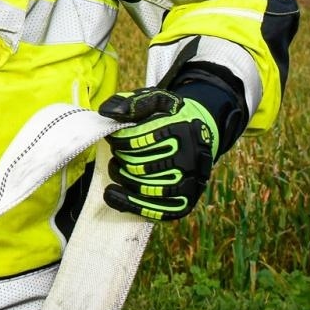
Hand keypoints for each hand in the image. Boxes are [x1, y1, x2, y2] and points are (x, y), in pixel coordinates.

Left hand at [98, 87, 219, 221]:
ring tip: (116, 167)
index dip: (118, 140)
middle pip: (138, 164)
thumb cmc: (173, 117)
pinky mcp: (186, 202)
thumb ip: (132, 103)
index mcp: (180, 131)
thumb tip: (106, 113)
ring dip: (122, 177)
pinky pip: (155, 209)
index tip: (113, 137)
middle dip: (120, 158)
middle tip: (117, 152)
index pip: (136, 140)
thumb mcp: (157, 100)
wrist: (204, 134)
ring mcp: (189, 183)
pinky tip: (111, 194)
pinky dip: (130, 204)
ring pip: (144, 187)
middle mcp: (188, 159)